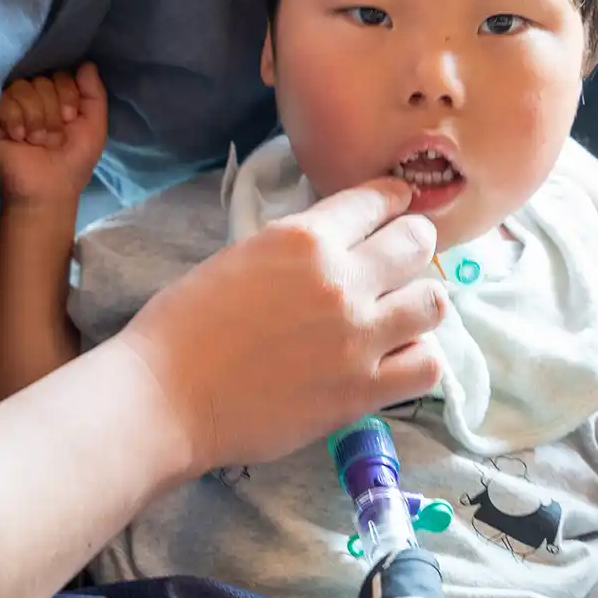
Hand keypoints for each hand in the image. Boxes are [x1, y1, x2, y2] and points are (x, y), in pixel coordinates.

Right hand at [0, 63, 107, 211]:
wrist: (47, 189)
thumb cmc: (73, 162)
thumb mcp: (94, 129)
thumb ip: (95, 95)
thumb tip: (87, 64)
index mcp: (61, 100)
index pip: (62, 76)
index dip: (68, 96)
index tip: (70, 120)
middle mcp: (38, 99)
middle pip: (42, 81)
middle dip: (52, 112)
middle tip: (53, 137)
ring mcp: (15, 106)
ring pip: (24, 88)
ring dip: (35, 119)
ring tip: (36, 141)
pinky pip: (5, 100)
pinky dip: (15, 121)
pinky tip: (19, 138)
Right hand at [118, 177, 447, 477]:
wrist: (166, 396)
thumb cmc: (183, 327)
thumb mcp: (242, 256)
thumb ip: (298, 249)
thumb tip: (337, 247)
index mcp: (305, 237)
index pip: (377, 201)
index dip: (393, 202)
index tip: (399, 207)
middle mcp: (341, 280)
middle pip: (418, 245)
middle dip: (415, 248)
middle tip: (402, 265)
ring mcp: (359, 337)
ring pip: (432, 304)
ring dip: (420, 306)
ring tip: (401, 317)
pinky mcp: (364, 390)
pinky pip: (427, 364)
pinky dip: (418, 358)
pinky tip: (396, 359)